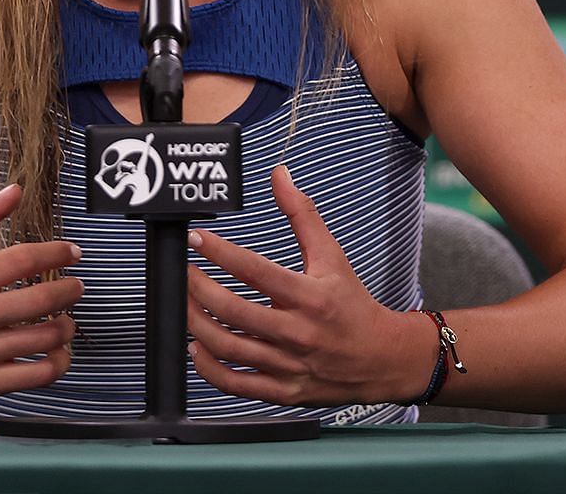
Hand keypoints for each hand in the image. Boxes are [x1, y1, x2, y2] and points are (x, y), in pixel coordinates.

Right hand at [0, 183, 82, 405]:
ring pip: (45, 338)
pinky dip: (59, 361)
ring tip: (65, 319)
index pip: (21, 260)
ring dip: (66, 326)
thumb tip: (15, 191)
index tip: (73, 252)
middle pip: (40, 300)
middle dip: (70, 291)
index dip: (56, 253)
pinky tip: (58, 350)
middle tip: (76, 287)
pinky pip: (39, 374)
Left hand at [186, 164, 426, 406]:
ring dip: (194, 324)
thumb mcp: (332, 256)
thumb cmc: (352, 304)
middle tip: (181, 271)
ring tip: (181, 302)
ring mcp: (288, 365)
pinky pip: (235, 383)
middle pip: (233, 311)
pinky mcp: (282, 391)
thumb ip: (302, 214)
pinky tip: (196, 346)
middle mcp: (298, 332)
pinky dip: (208, 367)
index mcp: (310, 296)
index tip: (195, 238)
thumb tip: (279, 174)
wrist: (385, 359)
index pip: (255, 270)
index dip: (219, 252)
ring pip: (227, 346)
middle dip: (197, 288)